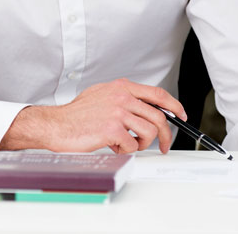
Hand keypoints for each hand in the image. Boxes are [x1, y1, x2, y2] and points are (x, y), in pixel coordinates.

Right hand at [0, 79, 184, 153]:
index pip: (157, 94)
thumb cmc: (77, 114)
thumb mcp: (102, 95)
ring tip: (126, 143)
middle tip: (163, 146)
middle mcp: (121, 96)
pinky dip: (125, 150)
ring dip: (140, 144)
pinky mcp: (112, 129)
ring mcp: (117, 112)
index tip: (181, 116)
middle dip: (165, 135)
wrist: (57, 125)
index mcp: (121, 87)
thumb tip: (146, 109)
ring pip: (148, 132)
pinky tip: (112, 146)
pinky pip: (132, 145)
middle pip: (159, 116)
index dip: (174, 106)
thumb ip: (124, 98)